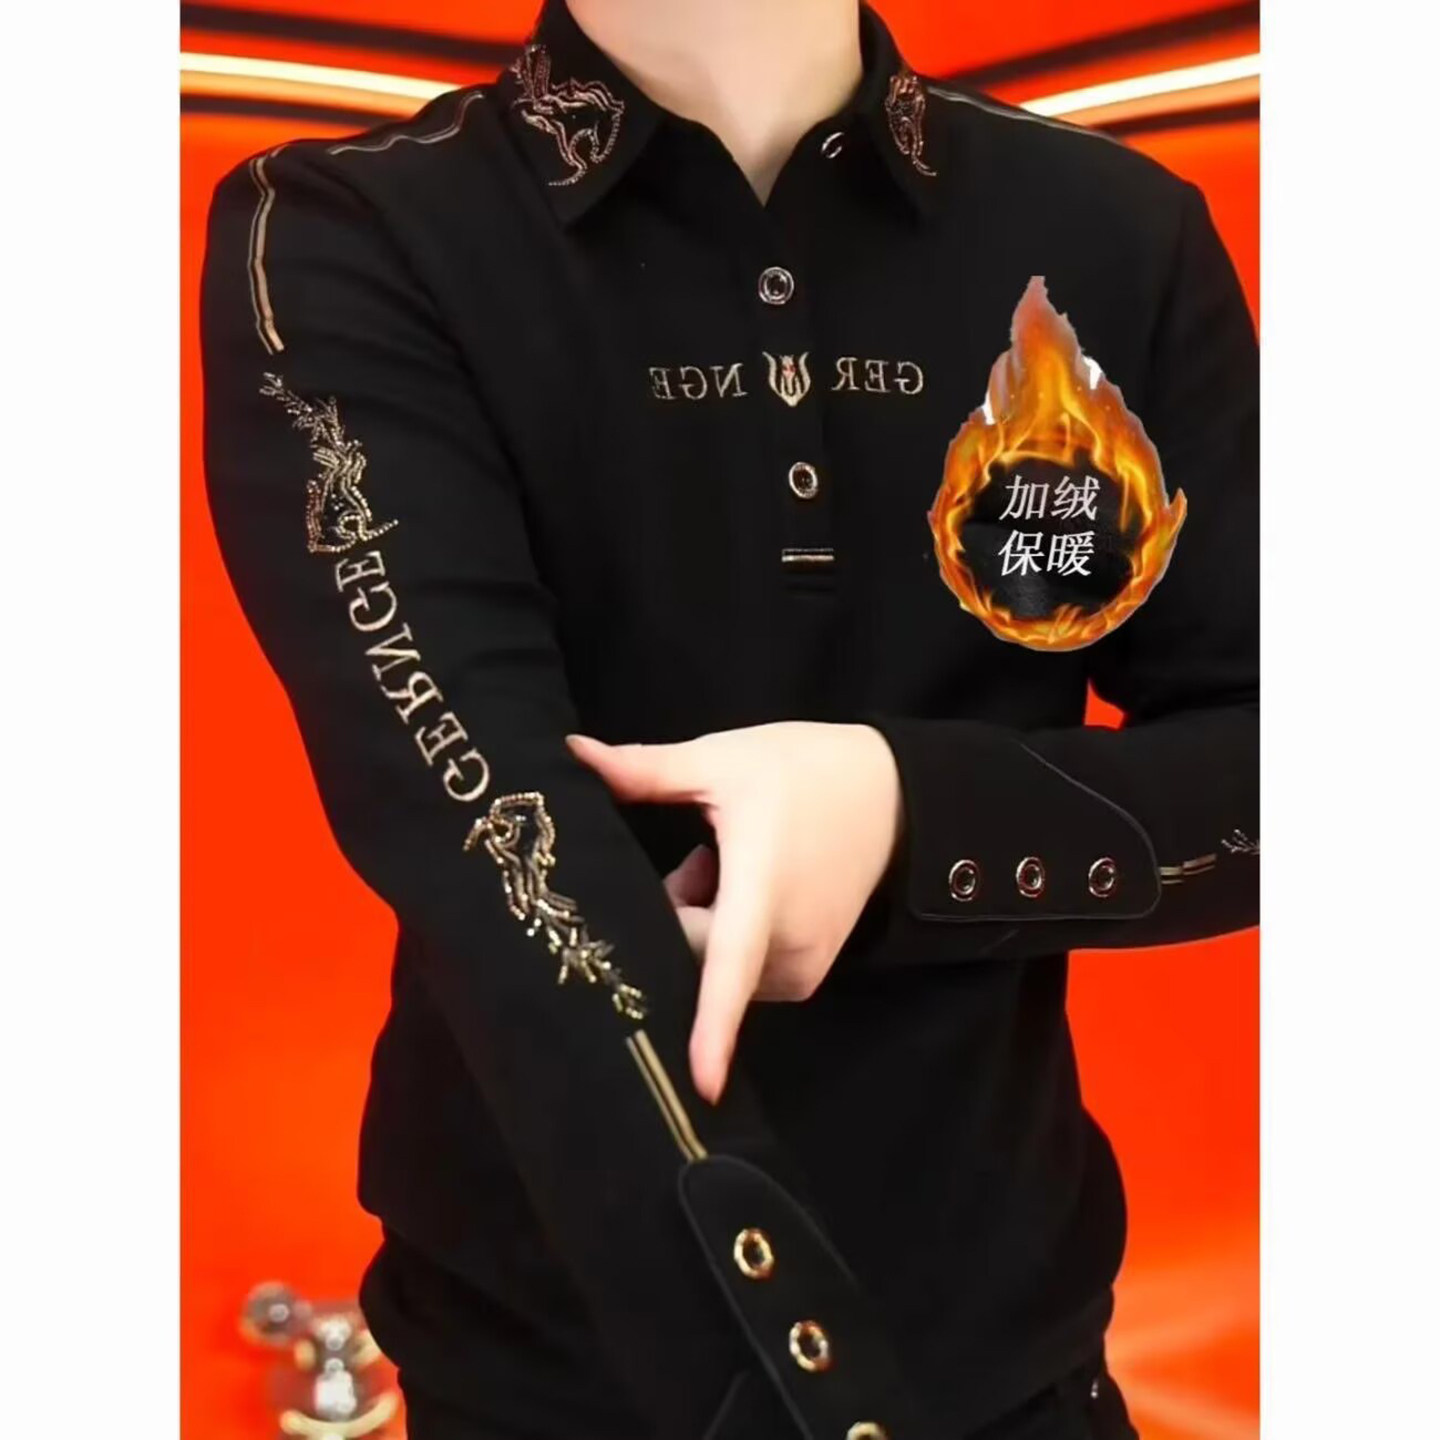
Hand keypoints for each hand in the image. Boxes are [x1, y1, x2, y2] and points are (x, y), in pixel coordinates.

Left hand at [565, 722, 903, 1102]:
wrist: (895, 798)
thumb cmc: (805, 771)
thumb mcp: (723, 759)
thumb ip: (645, 768)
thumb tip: (571, 755)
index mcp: (762, 888)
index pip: (729, 967)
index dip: (713, 1029)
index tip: (699, 1085)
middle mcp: (785, 944)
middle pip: (689, 956)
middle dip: (673, 913)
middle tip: (697, 856)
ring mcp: (800, 967)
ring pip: (711, 966)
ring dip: (701, 924)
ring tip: (728, 868)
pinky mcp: (806, 976)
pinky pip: (738, 972)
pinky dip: (728, 939)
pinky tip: (746, 892)